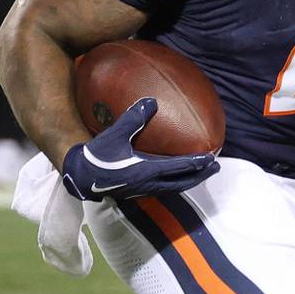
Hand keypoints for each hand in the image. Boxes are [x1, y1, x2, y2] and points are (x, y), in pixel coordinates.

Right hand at [61, 97, 219, 201]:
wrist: (79, 178)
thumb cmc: (95, 156)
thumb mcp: (114, 135)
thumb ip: (133, 118)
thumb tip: (151, 100)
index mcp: (145, 171)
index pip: (179, 168)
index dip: (196, 163)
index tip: (211, 158)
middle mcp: (149, 184)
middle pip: (182, 182)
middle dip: (200, 175)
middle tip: (215, 167)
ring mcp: (144, 191)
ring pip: (174, 188)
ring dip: (190, 181)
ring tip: (201, 173)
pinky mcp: (138, 193)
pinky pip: (164, 189)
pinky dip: (176, 182)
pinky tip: (177, 176)